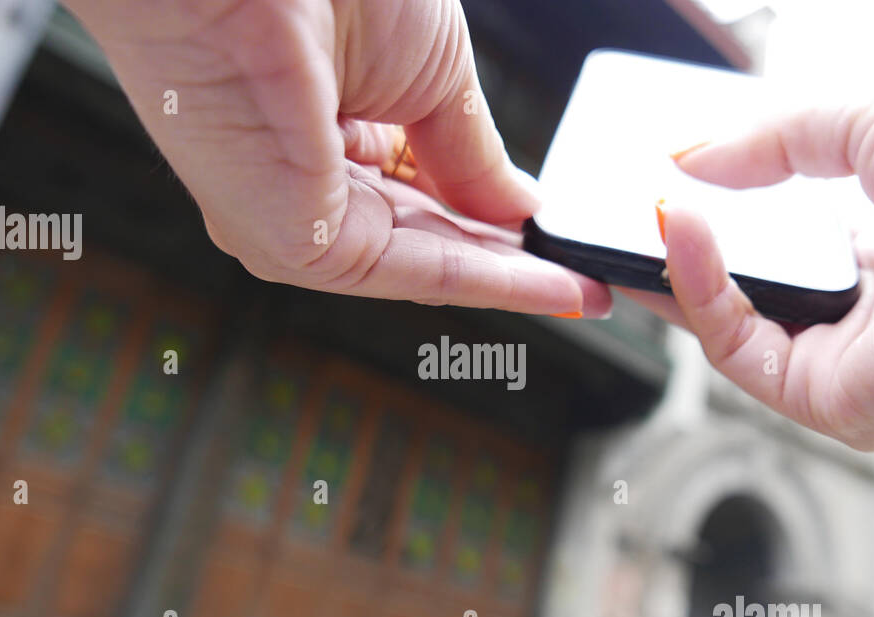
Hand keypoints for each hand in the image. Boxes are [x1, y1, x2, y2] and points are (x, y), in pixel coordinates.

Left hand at [62, 0, 610, 316]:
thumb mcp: (433, 72)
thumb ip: (473, 157)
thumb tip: (521, 213)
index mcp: (328, 122)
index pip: (423, 191)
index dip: (496, 221)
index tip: (560, 245)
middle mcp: (301, 175)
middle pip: (424, 235)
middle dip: (508, 259)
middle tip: (584, 278)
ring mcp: (290, 214)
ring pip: (419, 261)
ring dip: (507, 277)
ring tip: (584, 286)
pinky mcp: (291, 242)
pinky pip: (407, 270)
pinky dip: (484, 281)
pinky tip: (549, 285)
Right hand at [624, 79, 873, 448]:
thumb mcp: (873, 126)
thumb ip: (772, 144)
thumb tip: (688, 157)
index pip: (775, 257)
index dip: (714, 224)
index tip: (664, 188)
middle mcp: (870, 324)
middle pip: (742, 301)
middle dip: (677, 256)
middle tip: (625, 207)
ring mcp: (856, 367)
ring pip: (727, 332)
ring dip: (676, 269)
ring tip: (642, 207)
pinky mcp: (842, 401)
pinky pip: (738, 350)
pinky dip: (698, 290)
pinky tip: (684, 229)